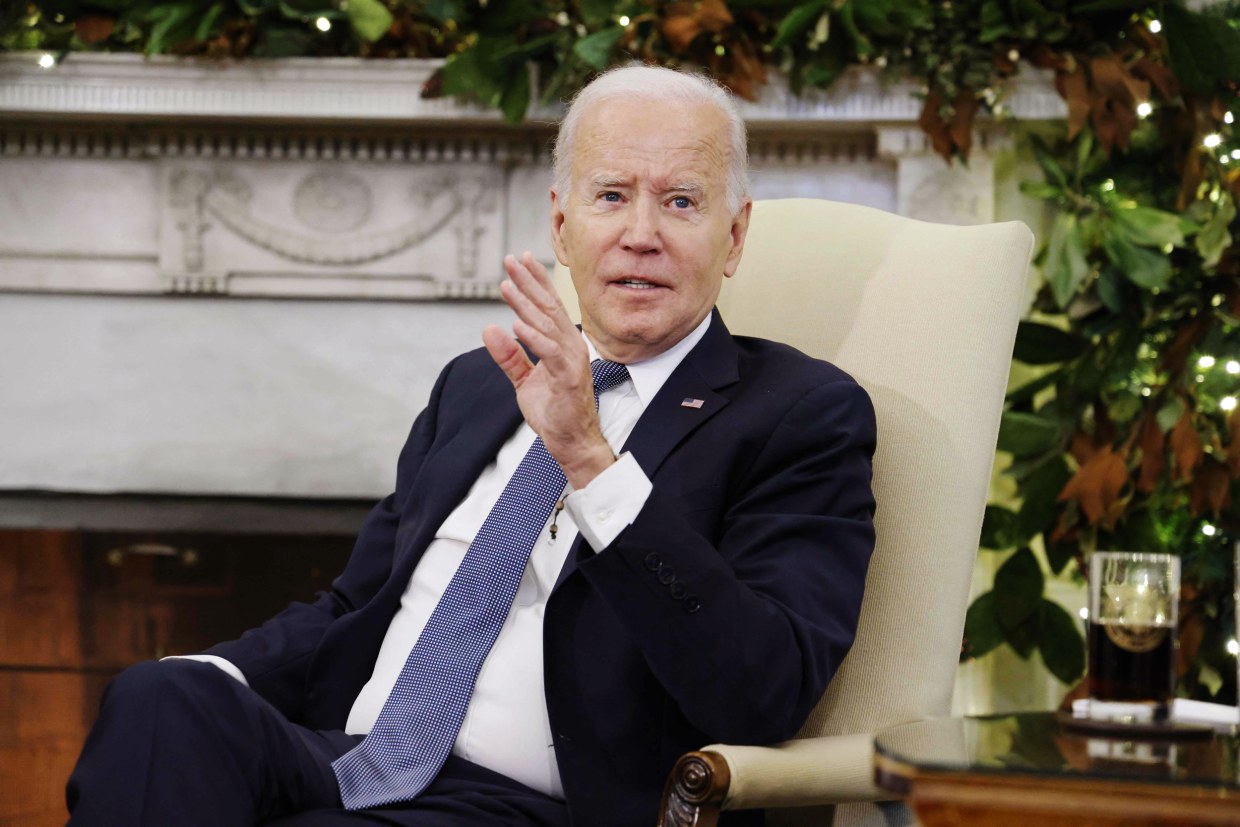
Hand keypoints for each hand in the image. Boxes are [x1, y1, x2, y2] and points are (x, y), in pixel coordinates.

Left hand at [482, 252, 616, 488]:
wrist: (571, 441)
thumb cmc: (554, 410)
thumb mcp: (524, 380)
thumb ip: (508, 356)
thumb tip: (490, 329)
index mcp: (563, 343)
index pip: (548, 307)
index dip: (535, 282)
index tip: (520, 261)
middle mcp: (571, 346)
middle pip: (548, 307)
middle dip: (529, 282)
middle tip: (510, 259)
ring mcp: (572, 360)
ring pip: (547, 325)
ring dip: (526, 304)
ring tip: (506, 284)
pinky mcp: (568, 378)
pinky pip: (549, 352)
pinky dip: (533, 337)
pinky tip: (516, 324)